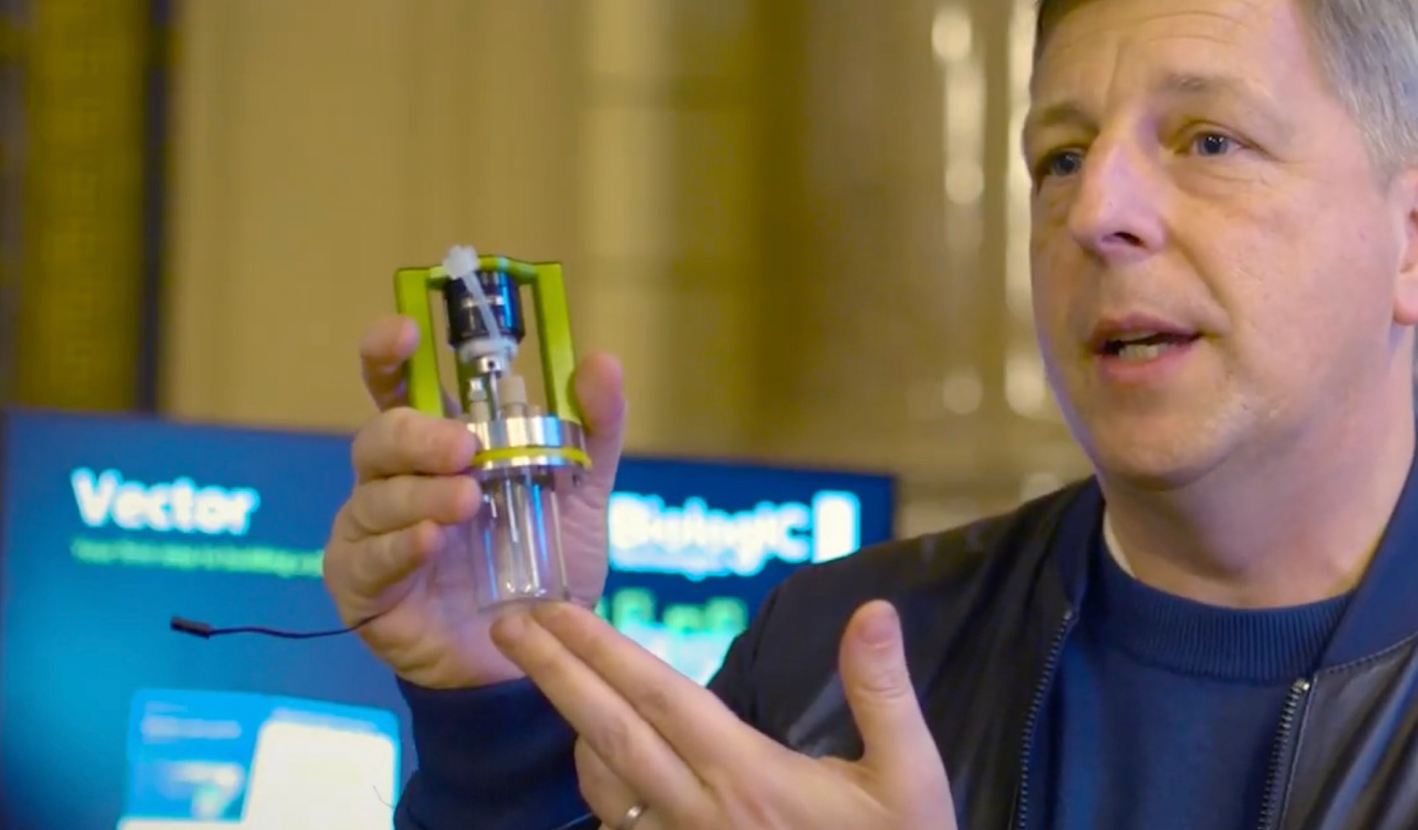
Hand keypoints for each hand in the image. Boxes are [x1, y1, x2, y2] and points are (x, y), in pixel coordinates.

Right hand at [320, 315, 627, 688]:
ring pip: (374, 497)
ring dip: (420, 496)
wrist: (537, 655)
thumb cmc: (544, 565)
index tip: (404, 331)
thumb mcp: (582, 493)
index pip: (395, 386)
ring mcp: (370, 532)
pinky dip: (399, 547)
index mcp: (437, 447)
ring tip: (467, 504)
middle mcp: (396, 481)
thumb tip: (600, 361)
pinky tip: (429, 544)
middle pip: (380, 437)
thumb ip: (594, 429)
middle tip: (464, 449)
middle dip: (418, 437)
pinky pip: (365, 558)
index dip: (387, 353)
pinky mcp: (361, 588)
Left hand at [491, 600, 956, 829]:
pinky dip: (599, 787)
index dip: (603, 650)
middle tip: (506, 626)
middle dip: (554, 674)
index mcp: (749, 777)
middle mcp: (702, 813)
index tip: (557, 610)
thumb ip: (883, 692)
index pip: (660, 698)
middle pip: (609, 734)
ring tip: (551, 677)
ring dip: (572, 727)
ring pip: (605, 786)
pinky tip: (599, 762)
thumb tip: (871, 609)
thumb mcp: (910, 778)